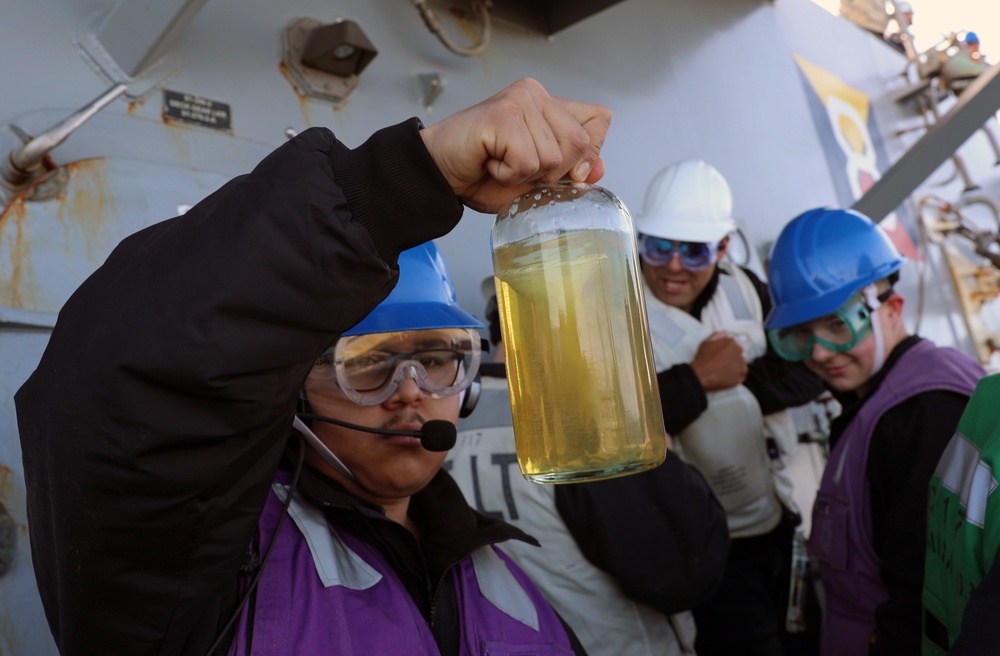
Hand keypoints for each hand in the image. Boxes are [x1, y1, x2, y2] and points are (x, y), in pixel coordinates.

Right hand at [419, 78, 610, 213]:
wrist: (438, 173)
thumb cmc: (481, 174)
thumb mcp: (535, 180)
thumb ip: (569, 172)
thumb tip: (598, 170)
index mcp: (549, 104)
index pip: (600, 119)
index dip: (589, 153)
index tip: (566, 171)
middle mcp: (536, 94)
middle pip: (580, 143)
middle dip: (552, 172)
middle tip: (516, 167)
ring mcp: (520, 100)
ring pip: (553, 157)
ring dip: (524, 176)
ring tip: (499, 163)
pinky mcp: (504, 114)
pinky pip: (527, 162)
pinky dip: (508, 175)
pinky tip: (489, 162)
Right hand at [690, 331, 747, 391]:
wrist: (702, 374)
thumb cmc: (703, 358)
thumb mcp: (706, 343)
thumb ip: (717, 336)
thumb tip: (726, 332)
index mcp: (731, 342)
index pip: (733, 345)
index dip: (726, 351)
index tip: (720, 356)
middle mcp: (738, 351)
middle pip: (738, 354)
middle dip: (732, 358)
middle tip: (722, 364)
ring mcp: (741, 362)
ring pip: (740, 364)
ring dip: (735, 367)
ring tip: (724, 371)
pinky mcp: (742, 373)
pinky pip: (741, 374)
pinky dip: (736, 376)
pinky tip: (727, 376)